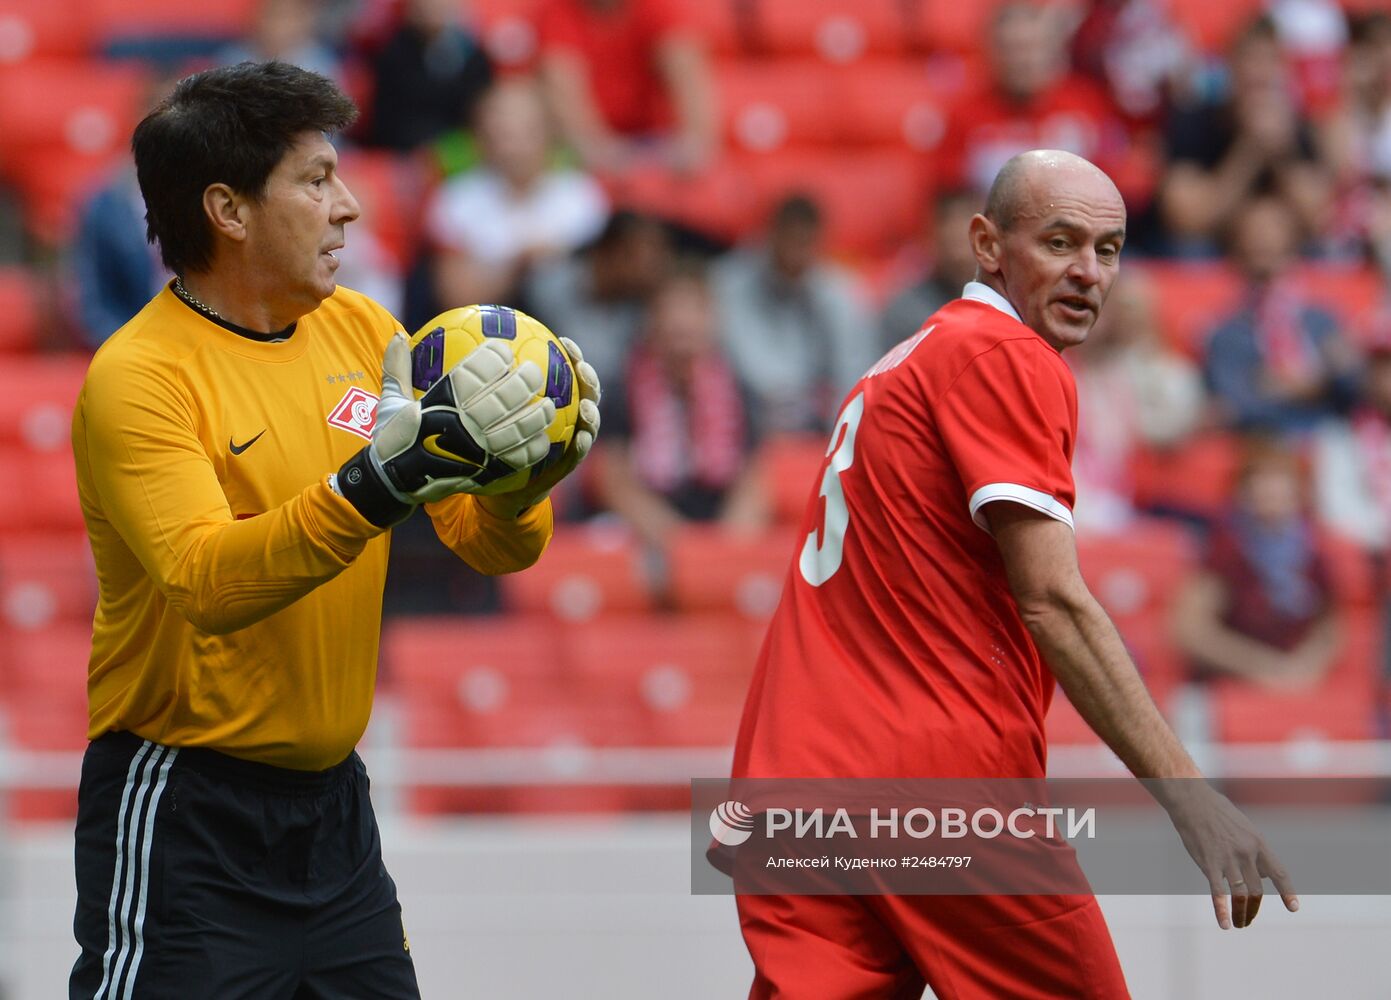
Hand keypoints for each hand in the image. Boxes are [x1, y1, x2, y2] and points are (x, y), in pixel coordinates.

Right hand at [336, 333, 553, 525]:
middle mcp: (464, 422)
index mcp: (442, 402)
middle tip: (534, 371)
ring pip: (518, 426)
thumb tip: (399, 336)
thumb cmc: (394, 439)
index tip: (504, 350)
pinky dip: (533, 446)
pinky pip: (517, 457)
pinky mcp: (486, 470)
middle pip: (505, 395)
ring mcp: (478, 448)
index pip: (475, 372)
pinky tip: (542, 438)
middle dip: (525, 379)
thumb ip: (398, 367)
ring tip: (548, 405)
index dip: (494, 358)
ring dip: (537, 414)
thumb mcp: (390, 401)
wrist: (394, 483)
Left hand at [477, 336, 600, 519]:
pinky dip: (581, 446)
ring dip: (592, 414)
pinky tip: (579, 439)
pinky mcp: (565, 465)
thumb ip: (473, 383)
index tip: (564, 341)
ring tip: (585, 408)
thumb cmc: (492, 442)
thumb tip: (433, 352)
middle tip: (580, 367)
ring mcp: (569, 441)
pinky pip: (577, 454)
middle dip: (588, 378)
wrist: (500, 485)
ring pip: (589, 423)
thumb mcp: (479, 411)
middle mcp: (565, 417)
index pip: (566, 371)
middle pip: (585, 392)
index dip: (571, 355)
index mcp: (549, 398)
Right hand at [1163, 782, 1297, 928]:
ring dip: (1242, 914)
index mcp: (1258, 843)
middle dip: (1254, 908)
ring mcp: (1228, 859)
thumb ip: (1253, 849)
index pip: (1279, 873)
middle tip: (1248, 919)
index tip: (1294, 908)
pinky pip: (1218, 893)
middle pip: (1257, 890)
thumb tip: (1262, 870)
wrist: (1192, 800)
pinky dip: (1222, 911)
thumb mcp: (1243, 826)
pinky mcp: (1209, 863)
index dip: (1288, 892)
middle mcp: (1247, 853)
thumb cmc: (1216, 811)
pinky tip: (1224, 924)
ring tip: (1239, 925)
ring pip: (1241, 895)